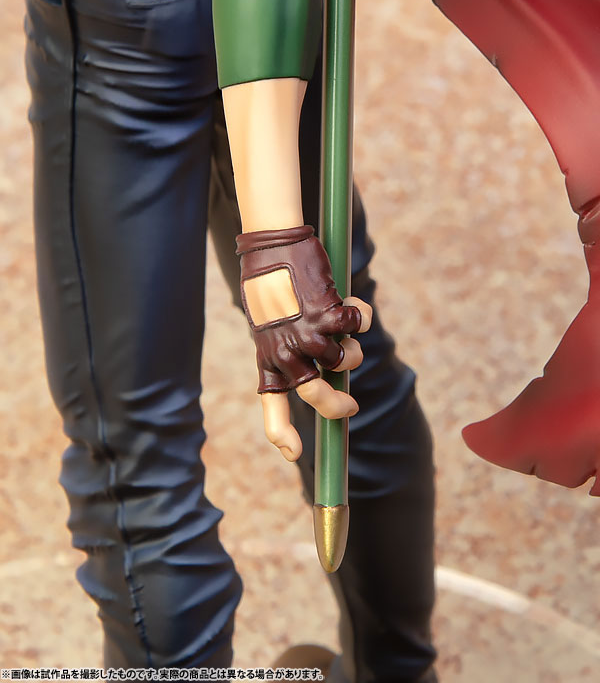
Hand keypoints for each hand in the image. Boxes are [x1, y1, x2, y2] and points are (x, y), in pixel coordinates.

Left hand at [236, 225, 371, 460]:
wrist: (270, 246)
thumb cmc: (270, 281)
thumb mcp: (272, 321)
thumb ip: (294, 346)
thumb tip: (332, 361)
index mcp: (268, 357)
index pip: (272, 405)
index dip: (282, 434)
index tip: (293, 454)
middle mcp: (286, 353)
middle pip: (317, 397)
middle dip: (338, 406)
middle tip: (350, 406)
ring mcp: (307, 337)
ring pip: (345, 361)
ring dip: (352, 347)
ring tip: (342, 323)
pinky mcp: (326, 316)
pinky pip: (356, 327)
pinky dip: (360, 315)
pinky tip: (349, 302)